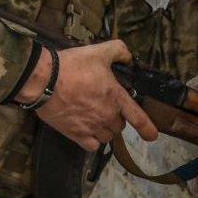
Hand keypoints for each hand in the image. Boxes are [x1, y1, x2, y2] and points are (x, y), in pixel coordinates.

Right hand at [18, 40, 158, 150]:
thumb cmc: (72, 66)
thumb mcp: (98, 52)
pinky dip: (91, 141)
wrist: (45, 81)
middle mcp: (107, 116)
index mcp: (116, 97)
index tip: (152, 136)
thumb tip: (128, 56)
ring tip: (95, 118)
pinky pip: (91, 146)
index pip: (138, 118)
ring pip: (106, 137)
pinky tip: (86, 131)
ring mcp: (92, 127)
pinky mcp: (76, 135)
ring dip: (104, 130)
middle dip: (116, 118)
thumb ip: (118, 51)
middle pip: (119, 126)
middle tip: (105, 106)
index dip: (148, 129)